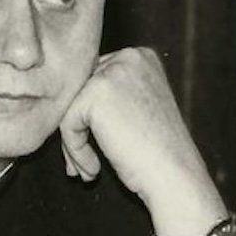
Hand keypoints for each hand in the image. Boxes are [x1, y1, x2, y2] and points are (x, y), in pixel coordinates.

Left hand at [57, 47, 227, 235]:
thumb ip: (105, 95)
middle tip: (83, 164)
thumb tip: (60, 95)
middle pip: (78, 92)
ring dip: (73, 143)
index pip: (92, 80)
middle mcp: (129, 57)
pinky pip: (67, 122)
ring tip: (85, 170)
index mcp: (141, 57)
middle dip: (76, 128)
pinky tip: (93, 169)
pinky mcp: (97, 94)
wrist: (176, 178)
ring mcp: (113, 72)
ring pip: (70, 108)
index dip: (87, 115)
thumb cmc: (156, 153)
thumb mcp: (136, 109)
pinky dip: (74, 150)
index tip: (93, 145)